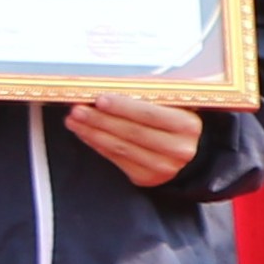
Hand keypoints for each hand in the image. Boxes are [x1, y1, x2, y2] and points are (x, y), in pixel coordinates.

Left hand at [65, 93, 203, 188]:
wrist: (189, 149)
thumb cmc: (174, 118)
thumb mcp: (170, 102)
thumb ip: (146, 93)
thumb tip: (109, 85)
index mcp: (187, 125)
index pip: (149, 114)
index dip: (122, 107)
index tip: (99, 99)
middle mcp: (178, 149)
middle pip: (131, 132)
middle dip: (100, 120)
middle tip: (77, 109)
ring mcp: (163, 167)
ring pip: (120, 147)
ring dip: (92, 132)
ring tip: (74, 120)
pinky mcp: (147, 177)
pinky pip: (116, 159)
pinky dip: (97, 144)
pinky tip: (85, 133)